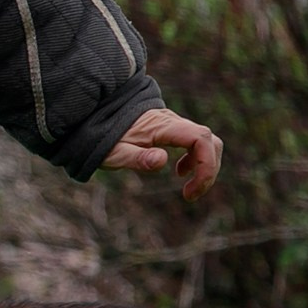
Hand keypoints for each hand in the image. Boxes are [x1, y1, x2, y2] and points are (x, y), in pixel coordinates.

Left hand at [101, 107, 224, 200]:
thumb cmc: (103, 135)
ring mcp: (174, 124)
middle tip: (191, 194)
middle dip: (208, 170)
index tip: (190, 190)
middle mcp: (173, 122)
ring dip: (205, 166)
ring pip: (206, 141)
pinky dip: (196, 159)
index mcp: (162, 126)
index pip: (200, 138)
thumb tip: (162, 161)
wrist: (97, 114)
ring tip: (188, 189)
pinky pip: (196, 142)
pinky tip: (180, 172)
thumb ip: (137, 157)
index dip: (206, 165)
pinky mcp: (172, 129)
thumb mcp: (114, 152)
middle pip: (210, 141)